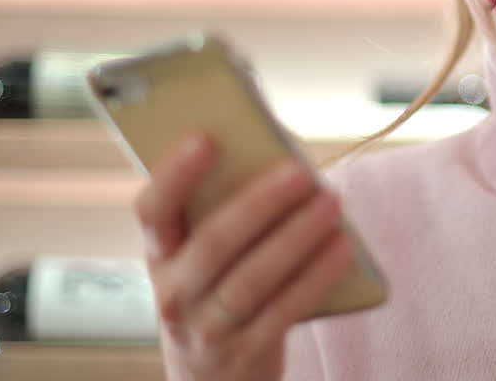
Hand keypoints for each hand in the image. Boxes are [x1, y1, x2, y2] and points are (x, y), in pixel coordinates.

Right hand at [135, 135, 357, 380]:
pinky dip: (315, 277)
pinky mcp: (244, 353)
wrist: (211, 378)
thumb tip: (278, 148)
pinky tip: (343, 248)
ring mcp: (205, 329)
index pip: (152, 210)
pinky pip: (282, 311)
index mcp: (160, 253)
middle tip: (300, 172)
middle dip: (258, 205)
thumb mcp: (203, 254)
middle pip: (213, 245)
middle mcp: (173, 293)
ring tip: (331, 204)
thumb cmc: (218, 286)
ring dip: (296, 238)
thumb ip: (226, 206)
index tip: (206, 138)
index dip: (174, 174)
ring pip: (250, 281)